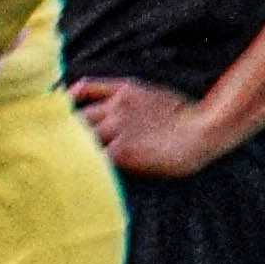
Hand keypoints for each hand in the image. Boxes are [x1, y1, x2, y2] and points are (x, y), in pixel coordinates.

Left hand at [69, 75, 222, 179]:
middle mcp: (116, 106)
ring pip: (81, 138)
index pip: (82, 91)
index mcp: (124, 90)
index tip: (61, 118)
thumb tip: (89, 96)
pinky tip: (85, 173)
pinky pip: (94, 158)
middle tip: (59, 147)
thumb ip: (123, 92)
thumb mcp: (152, 92)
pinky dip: (87, 165)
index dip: (68, 105)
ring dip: (75, 150)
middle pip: (76, 117)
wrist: (205, 130)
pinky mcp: (122, 150)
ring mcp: (118, 127)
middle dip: (66, 131)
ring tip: (67, 164)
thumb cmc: (186, 116)